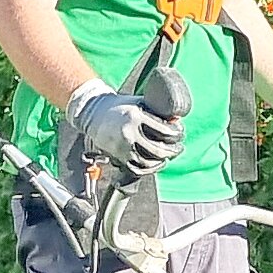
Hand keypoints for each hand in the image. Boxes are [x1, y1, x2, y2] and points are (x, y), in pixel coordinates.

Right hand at [69, 86, 183, 174]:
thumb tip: (176, 120)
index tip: (179, 133)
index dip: (176, 134)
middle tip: (178, 147)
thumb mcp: (139, 103)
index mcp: (135, 116)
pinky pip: (137, 170)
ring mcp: (122, 148)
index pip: (164, 131)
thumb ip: (157, 111)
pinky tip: (155, 163)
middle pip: (158, 150)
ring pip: (149, 162)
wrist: (93, 113)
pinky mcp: (117, 157)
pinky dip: (149, 169)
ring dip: (162, 161)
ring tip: (168, 156)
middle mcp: (128, 133)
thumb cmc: (119, 106)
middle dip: (173, 151)